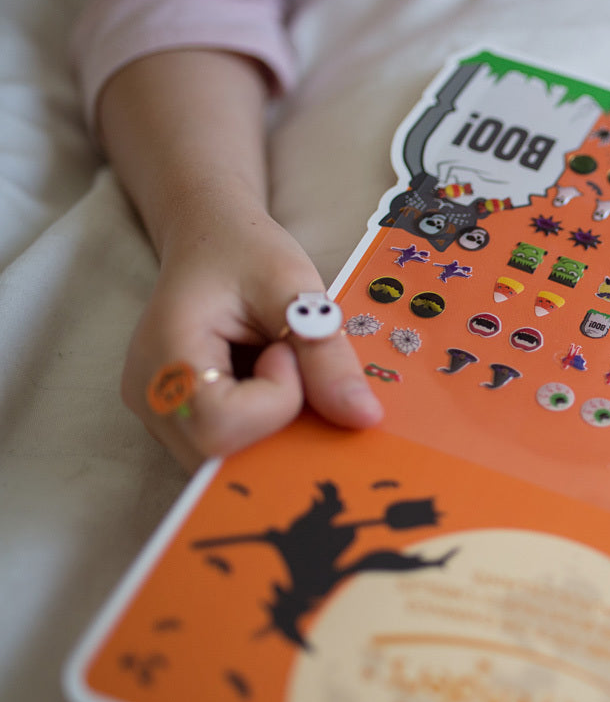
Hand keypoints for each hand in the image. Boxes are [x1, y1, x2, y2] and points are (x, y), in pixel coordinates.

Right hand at [121, 207, 381, 468]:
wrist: (208, 238)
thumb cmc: (244, 252)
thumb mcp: (295, 287)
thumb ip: (326, 354)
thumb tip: (364, 418)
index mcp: (165, 354)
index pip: (220, 423)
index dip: (274, 399)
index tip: (285, 350)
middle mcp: (152, 398)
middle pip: (223, 455)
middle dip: (280, 422)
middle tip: (290, 364)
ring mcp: (161, 416)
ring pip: (230, 463)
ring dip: (275, 429)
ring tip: (278, 371)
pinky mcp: (180, 424)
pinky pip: (230, 452)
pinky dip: (266, 430)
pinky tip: (273, 388)